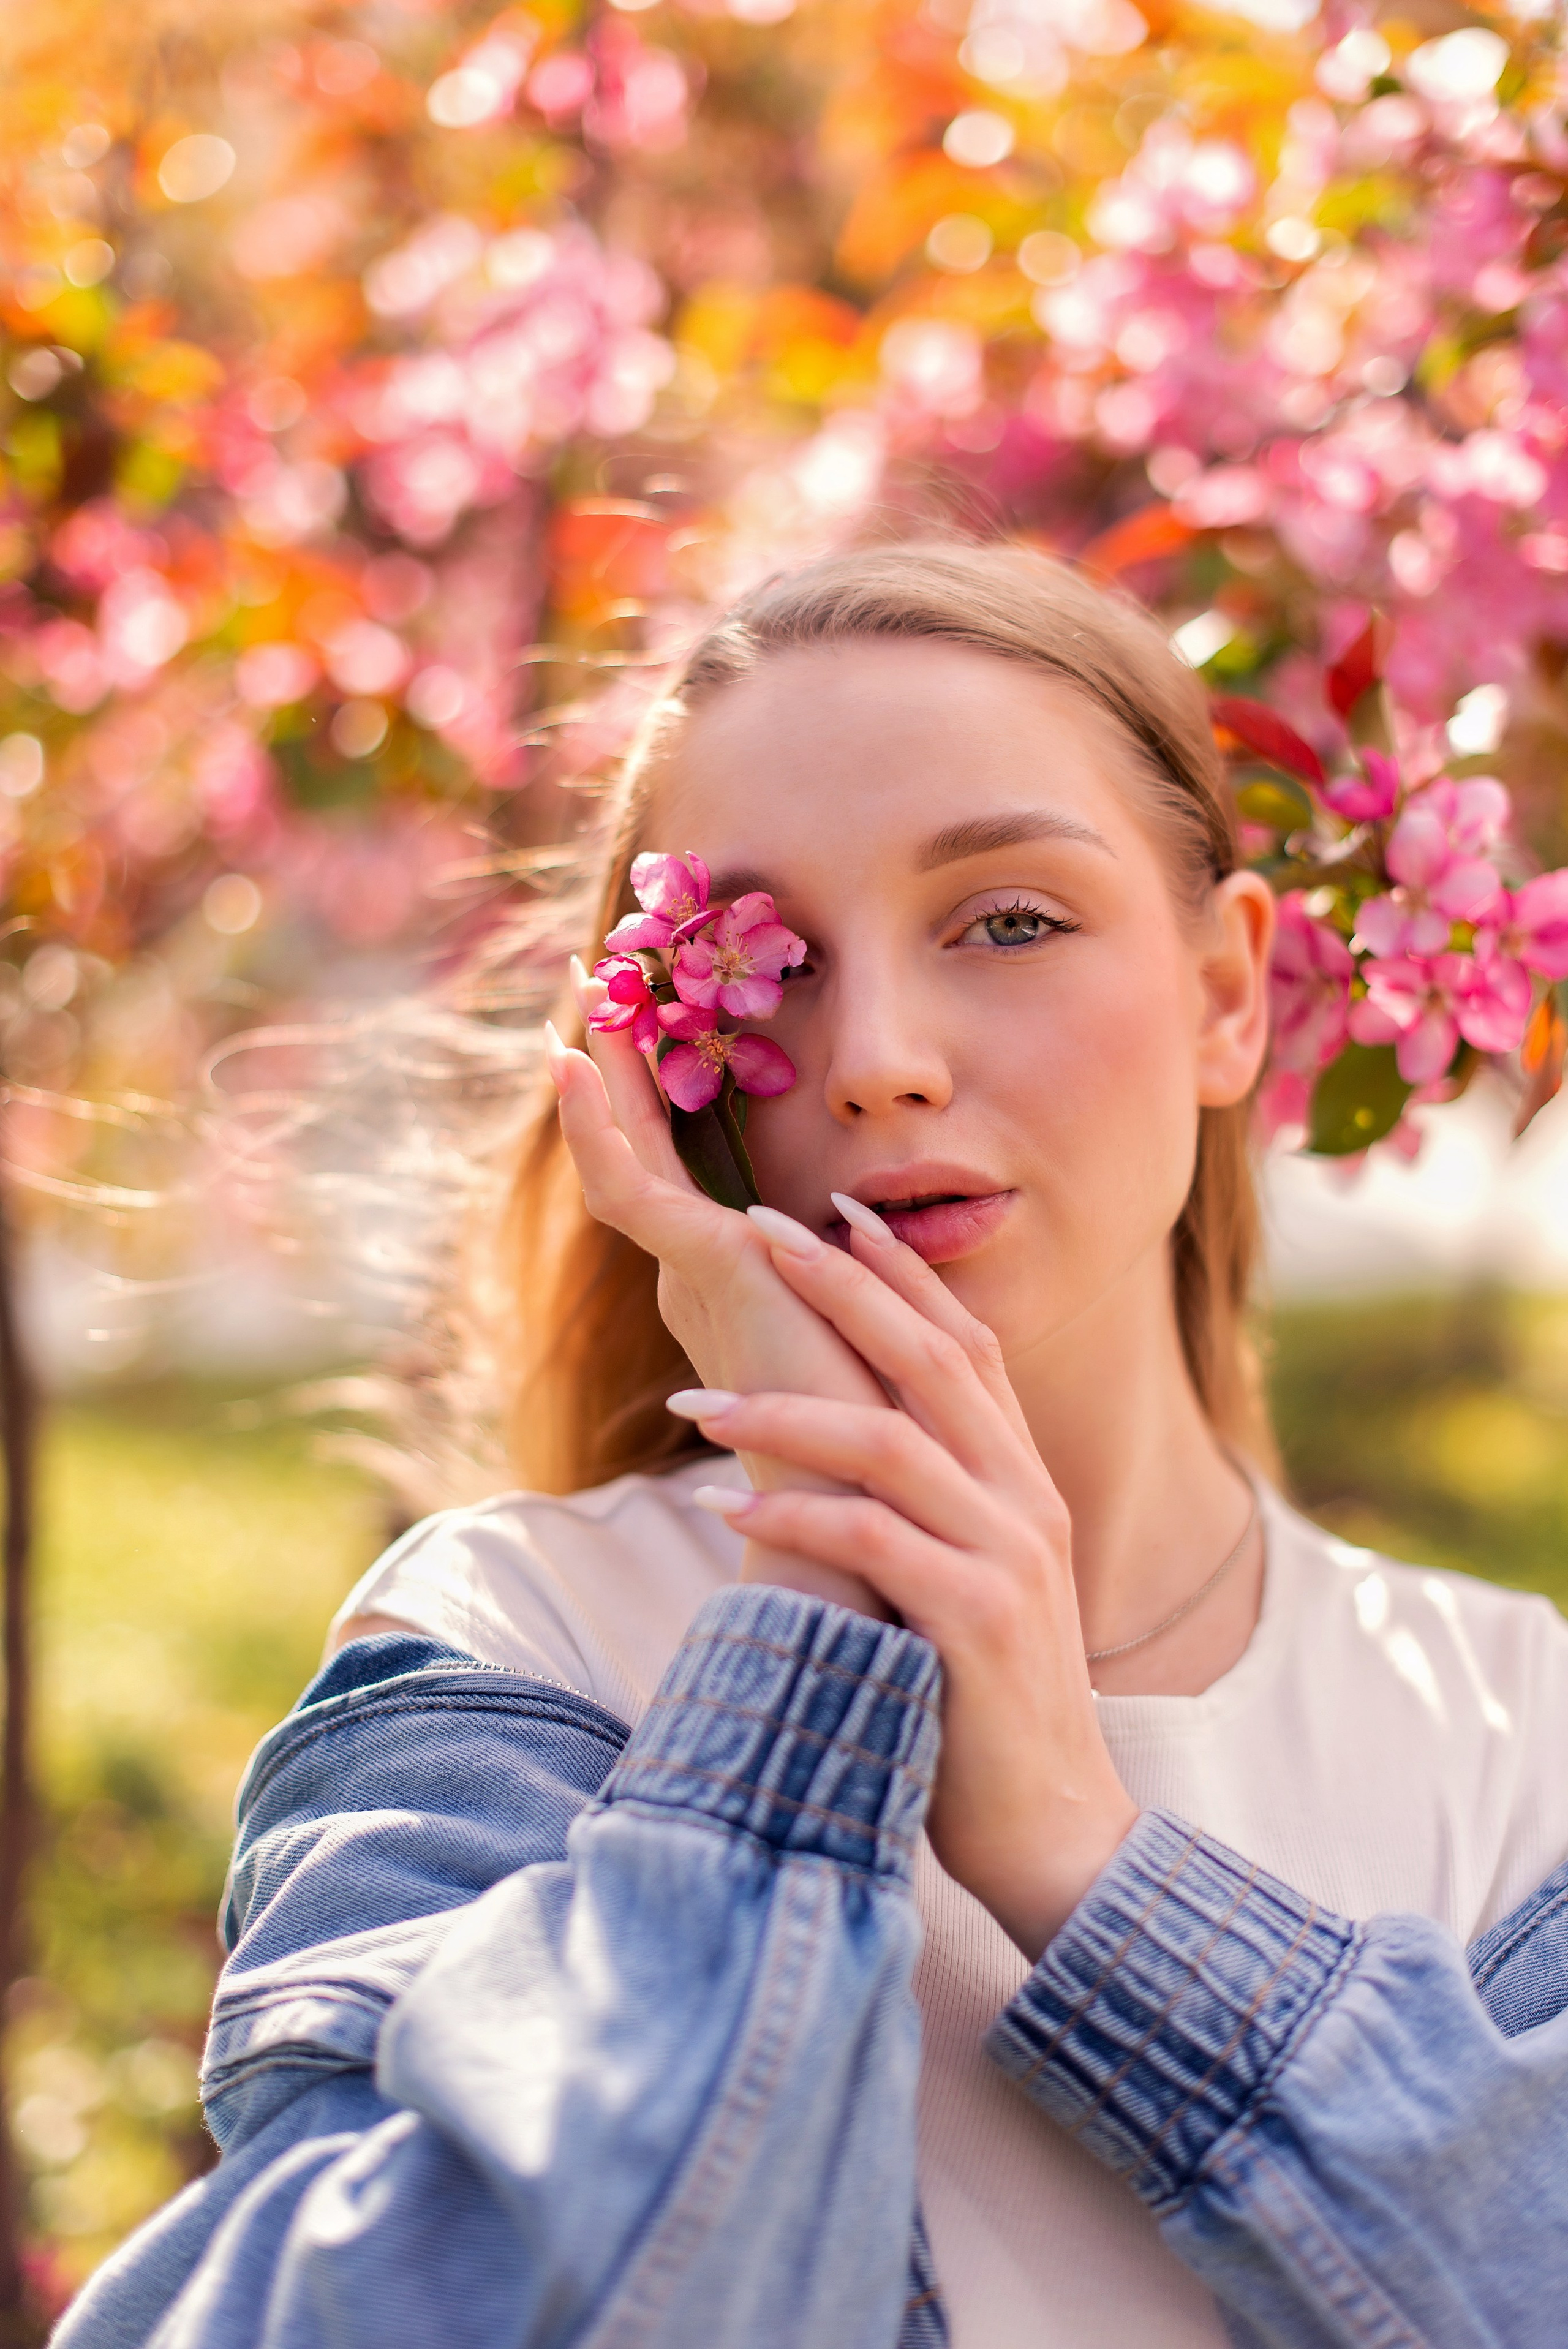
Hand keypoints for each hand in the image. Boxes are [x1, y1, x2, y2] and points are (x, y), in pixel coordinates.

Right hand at [547, 969, 891, 1615]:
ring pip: (625, 1153)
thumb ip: (852, 1276)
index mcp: (735, 1285)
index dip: (657, 1097)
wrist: (871, 1516)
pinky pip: (630, 1184)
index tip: (651, 1020)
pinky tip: (573, 1063)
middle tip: (595, 979)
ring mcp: (693, 1272)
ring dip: (601, 1070)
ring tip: (582, 986)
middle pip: (642, 1149)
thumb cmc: (885, 1444)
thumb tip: (852, 1226)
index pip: (681, 1171)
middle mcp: (700, 1274)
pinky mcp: (699, 1271)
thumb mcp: (874, 1322)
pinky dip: (598, 1122)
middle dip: (618, 1065)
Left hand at [669, 1204, 1138, 1959]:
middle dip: (840, 1286)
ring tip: (693, 1402)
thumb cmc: (985, 1705)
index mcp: (1024, 1481)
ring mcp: (1009, 1555)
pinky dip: (797, 1514)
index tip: (832, 1211)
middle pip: (930, 1358)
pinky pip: (873, 1540)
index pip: (966, 1344)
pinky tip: (727, 1504)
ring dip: (786, 1411)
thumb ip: (933, 1510)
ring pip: (891, 1441)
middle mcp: (1025, 1498)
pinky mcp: (978, 1619)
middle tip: (753, 1233)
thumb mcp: (970, 1582)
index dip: (902, 1272)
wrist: (1056, 1829)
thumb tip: (845, 1448)